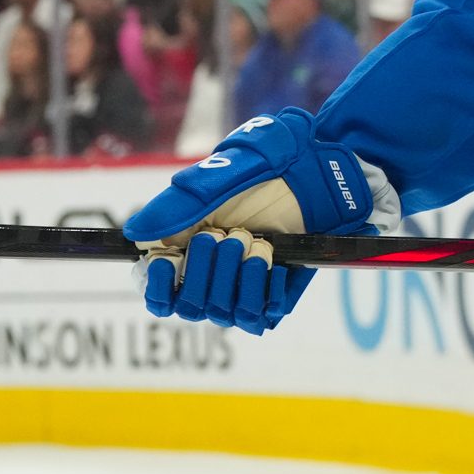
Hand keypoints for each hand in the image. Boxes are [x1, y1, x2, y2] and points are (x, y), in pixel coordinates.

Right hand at [123, 108, 390, 333]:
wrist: (337, 164)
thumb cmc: (282, 157)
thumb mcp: (232, 168)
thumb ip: (185, 200)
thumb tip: (136, 234)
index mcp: (190, 241)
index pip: (157, 291)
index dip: (156, 287)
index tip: (168, 262)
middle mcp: (215, 267)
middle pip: (188, 305)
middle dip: (206, 272)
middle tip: (232, 235)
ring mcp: (248, 281)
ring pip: (222, 313)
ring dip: (238, 281)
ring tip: (261, 245)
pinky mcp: (281, 290)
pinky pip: (262, 316)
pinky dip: (266, 292)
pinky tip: (279, 262)